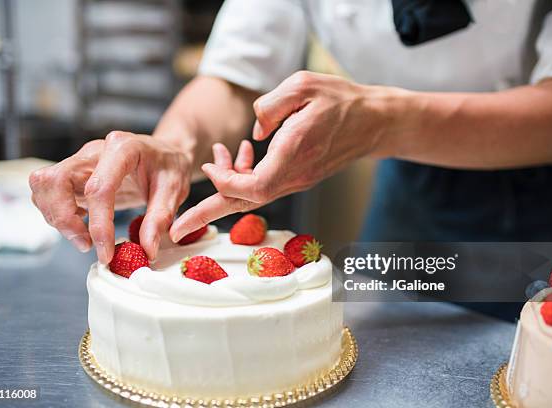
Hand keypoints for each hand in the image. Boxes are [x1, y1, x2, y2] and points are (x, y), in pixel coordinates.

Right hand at [29, 131, 190, 262]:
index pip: (98, 187)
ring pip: (44, 185)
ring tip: (85, 238)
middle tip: (87, 244)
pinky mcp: (74, 173)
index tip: (106, 253)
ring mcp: (80, 160)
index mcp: (123, 148)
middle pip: (55, 180)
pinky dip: (57, 213)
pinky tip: (81, 225)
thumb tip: (146, 250)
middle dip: (64, 218)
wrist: (165, 153)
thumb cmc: (169, 167)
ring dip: (57, 217)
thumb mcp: (176, 190)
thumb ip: (160, 218)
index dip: (98, 224)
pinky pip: (49, 191)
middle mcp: (94, 151)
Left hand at [171, 71, 396, 239]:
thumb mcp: (304, 85)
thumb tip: (253, 133)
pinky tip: (238, 156)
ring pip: (254, 196)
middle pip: (246, 202)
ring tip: (208, 174)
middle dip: (208, 214)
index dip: (226, 182)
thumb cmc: (341, 100)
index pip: (254, 186)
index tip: (210, 168)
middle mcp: (295, 175)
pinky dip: (244, 178)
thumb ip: (271, 106)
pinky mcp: (299, 177)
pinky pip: (265, 186)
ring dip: (225, 189)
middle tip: (176, 229)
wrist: (374, 122)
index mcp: (295, 153)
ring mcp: (298, 180)